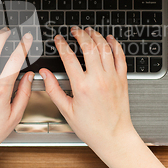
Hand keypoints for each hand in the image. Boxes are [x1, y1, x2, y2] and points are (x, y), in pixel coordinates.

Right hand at [40, 26, 137, 154]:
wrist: (114, 137)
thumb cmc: (91, 127)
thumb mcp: (66, 110)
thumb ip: (53, 89)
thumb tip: (44, 74)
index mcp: (82, 86)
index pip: (69, 57)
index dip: (61, 44)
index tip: (58, 39)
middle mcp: (98, 79)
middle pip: (88, 47)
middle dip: (79, 35)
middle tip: (74, 31)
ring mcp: (112, 78)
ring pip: (105, 48)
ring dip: (96, 36)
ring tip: (89, 31)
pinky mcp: (122, 79)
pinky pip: (120, 56)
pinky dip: (114, 45)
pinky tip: (109, 39)